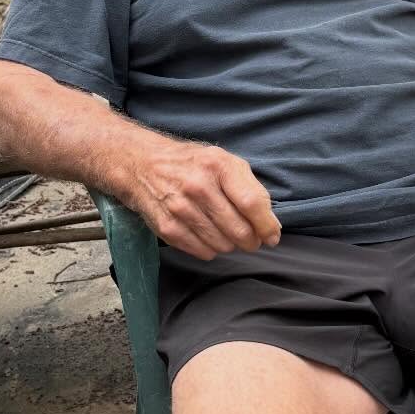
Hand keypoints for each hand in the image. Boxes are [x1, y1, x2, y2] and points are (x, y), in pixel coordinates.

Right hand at [128, 138, 281, 259]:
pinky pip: (203, 252)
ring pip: (223, 246)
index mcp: (218, 166)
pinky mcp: (167, 227)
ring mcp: (181, 208)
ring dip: (231, 245)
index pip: (252, 204)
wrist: (142, 164)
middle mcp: (199, 187)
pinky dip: (211, 249)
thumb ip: (250, 188)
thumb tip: (270, 225)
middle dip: (251, 241)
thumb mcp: (224, 161)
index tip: (272, 236)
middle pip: (239, 230)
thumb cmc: (192, 164)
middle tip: (251, 239)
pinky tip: (207, 235)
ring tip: (226, 233)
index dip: (267, 226)